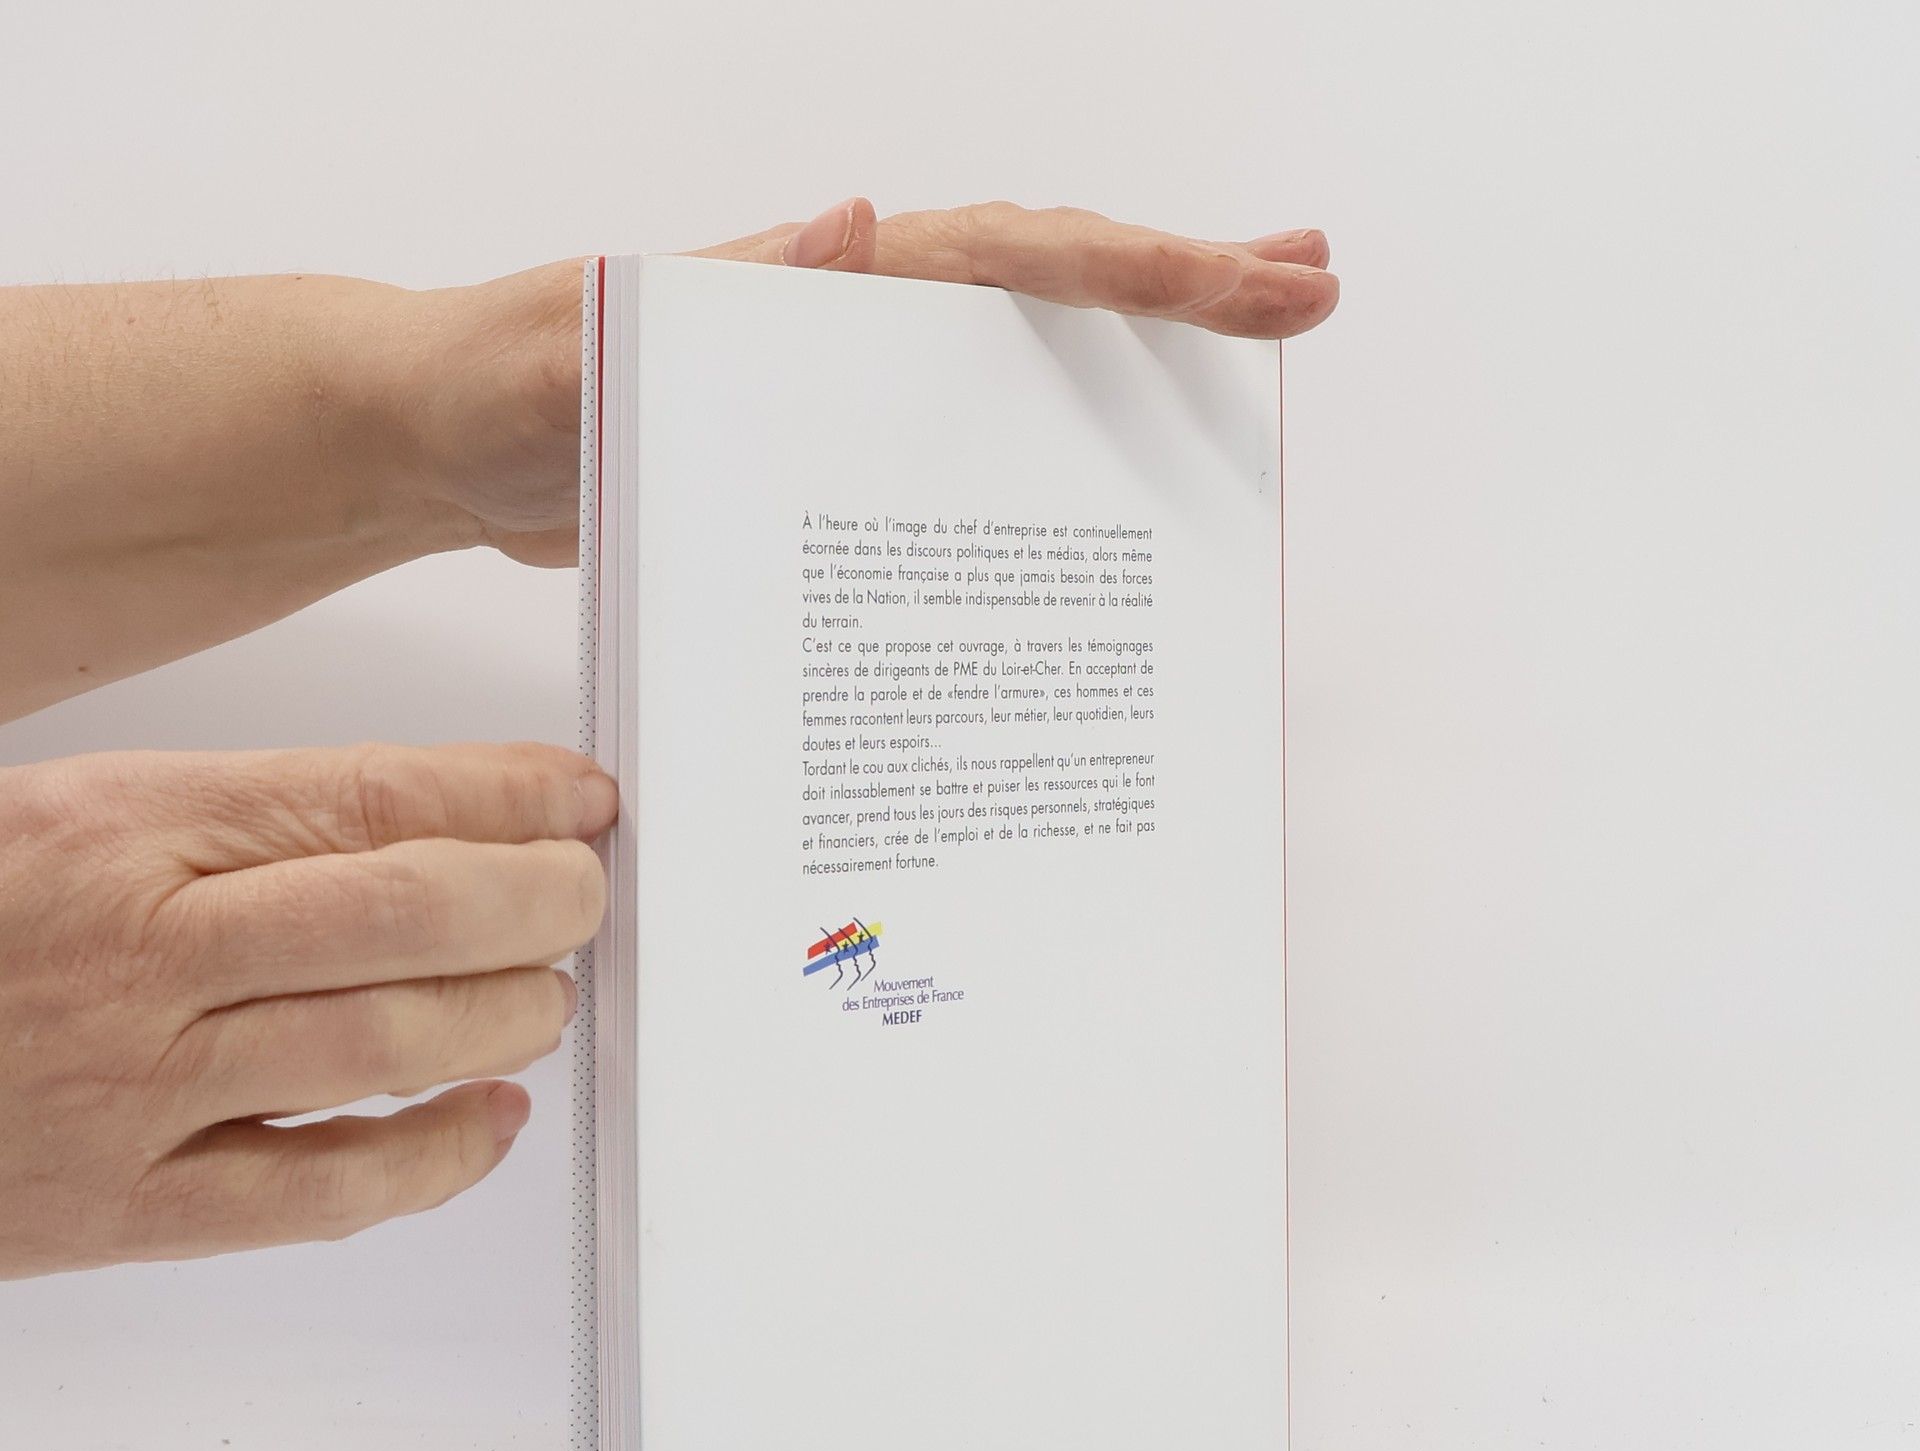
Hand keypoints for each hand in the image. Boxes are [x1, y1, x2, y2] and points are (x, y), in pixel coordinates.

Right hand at [0, 742, 614, 1279]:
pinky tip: (493, 1118)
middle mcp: (136, 951)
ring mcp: (135, 1089)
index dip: (505, 797)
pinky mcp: (129, 1208)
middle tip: (588, 895)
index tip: (581, 800)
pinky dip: (436, 1158)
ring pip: (383, 1043)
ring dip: (505, 1016)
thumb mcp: (63, 815)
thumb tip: (425, 819)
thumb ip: (232, 819)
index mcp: (118, 827)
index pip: (367, 797)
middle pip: (402, 913)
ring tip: (549, 992)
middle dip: (537, 899)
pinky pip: (324, 1192)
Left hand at [415, 201, 1337, 566]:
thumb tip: (856, 222)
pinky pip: (953, 424)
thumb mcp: (586, 343)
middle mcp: (850, 309)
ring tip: (1240, 349)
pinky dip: (1032, 430)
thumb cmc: (496, 386)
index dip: (1150, 271)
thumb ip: (713, 292)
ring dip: (1128, 345)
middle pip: (1050, 280)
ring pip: (1014, 346)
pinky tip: (1081, 473)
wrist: (437, 436)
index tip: (1269, 283)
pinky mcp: (818, 435)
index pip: (1016, 259)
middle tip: (1311, 288)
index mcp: (822, 280)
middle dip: (1186, 282)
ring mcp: (842, 370)